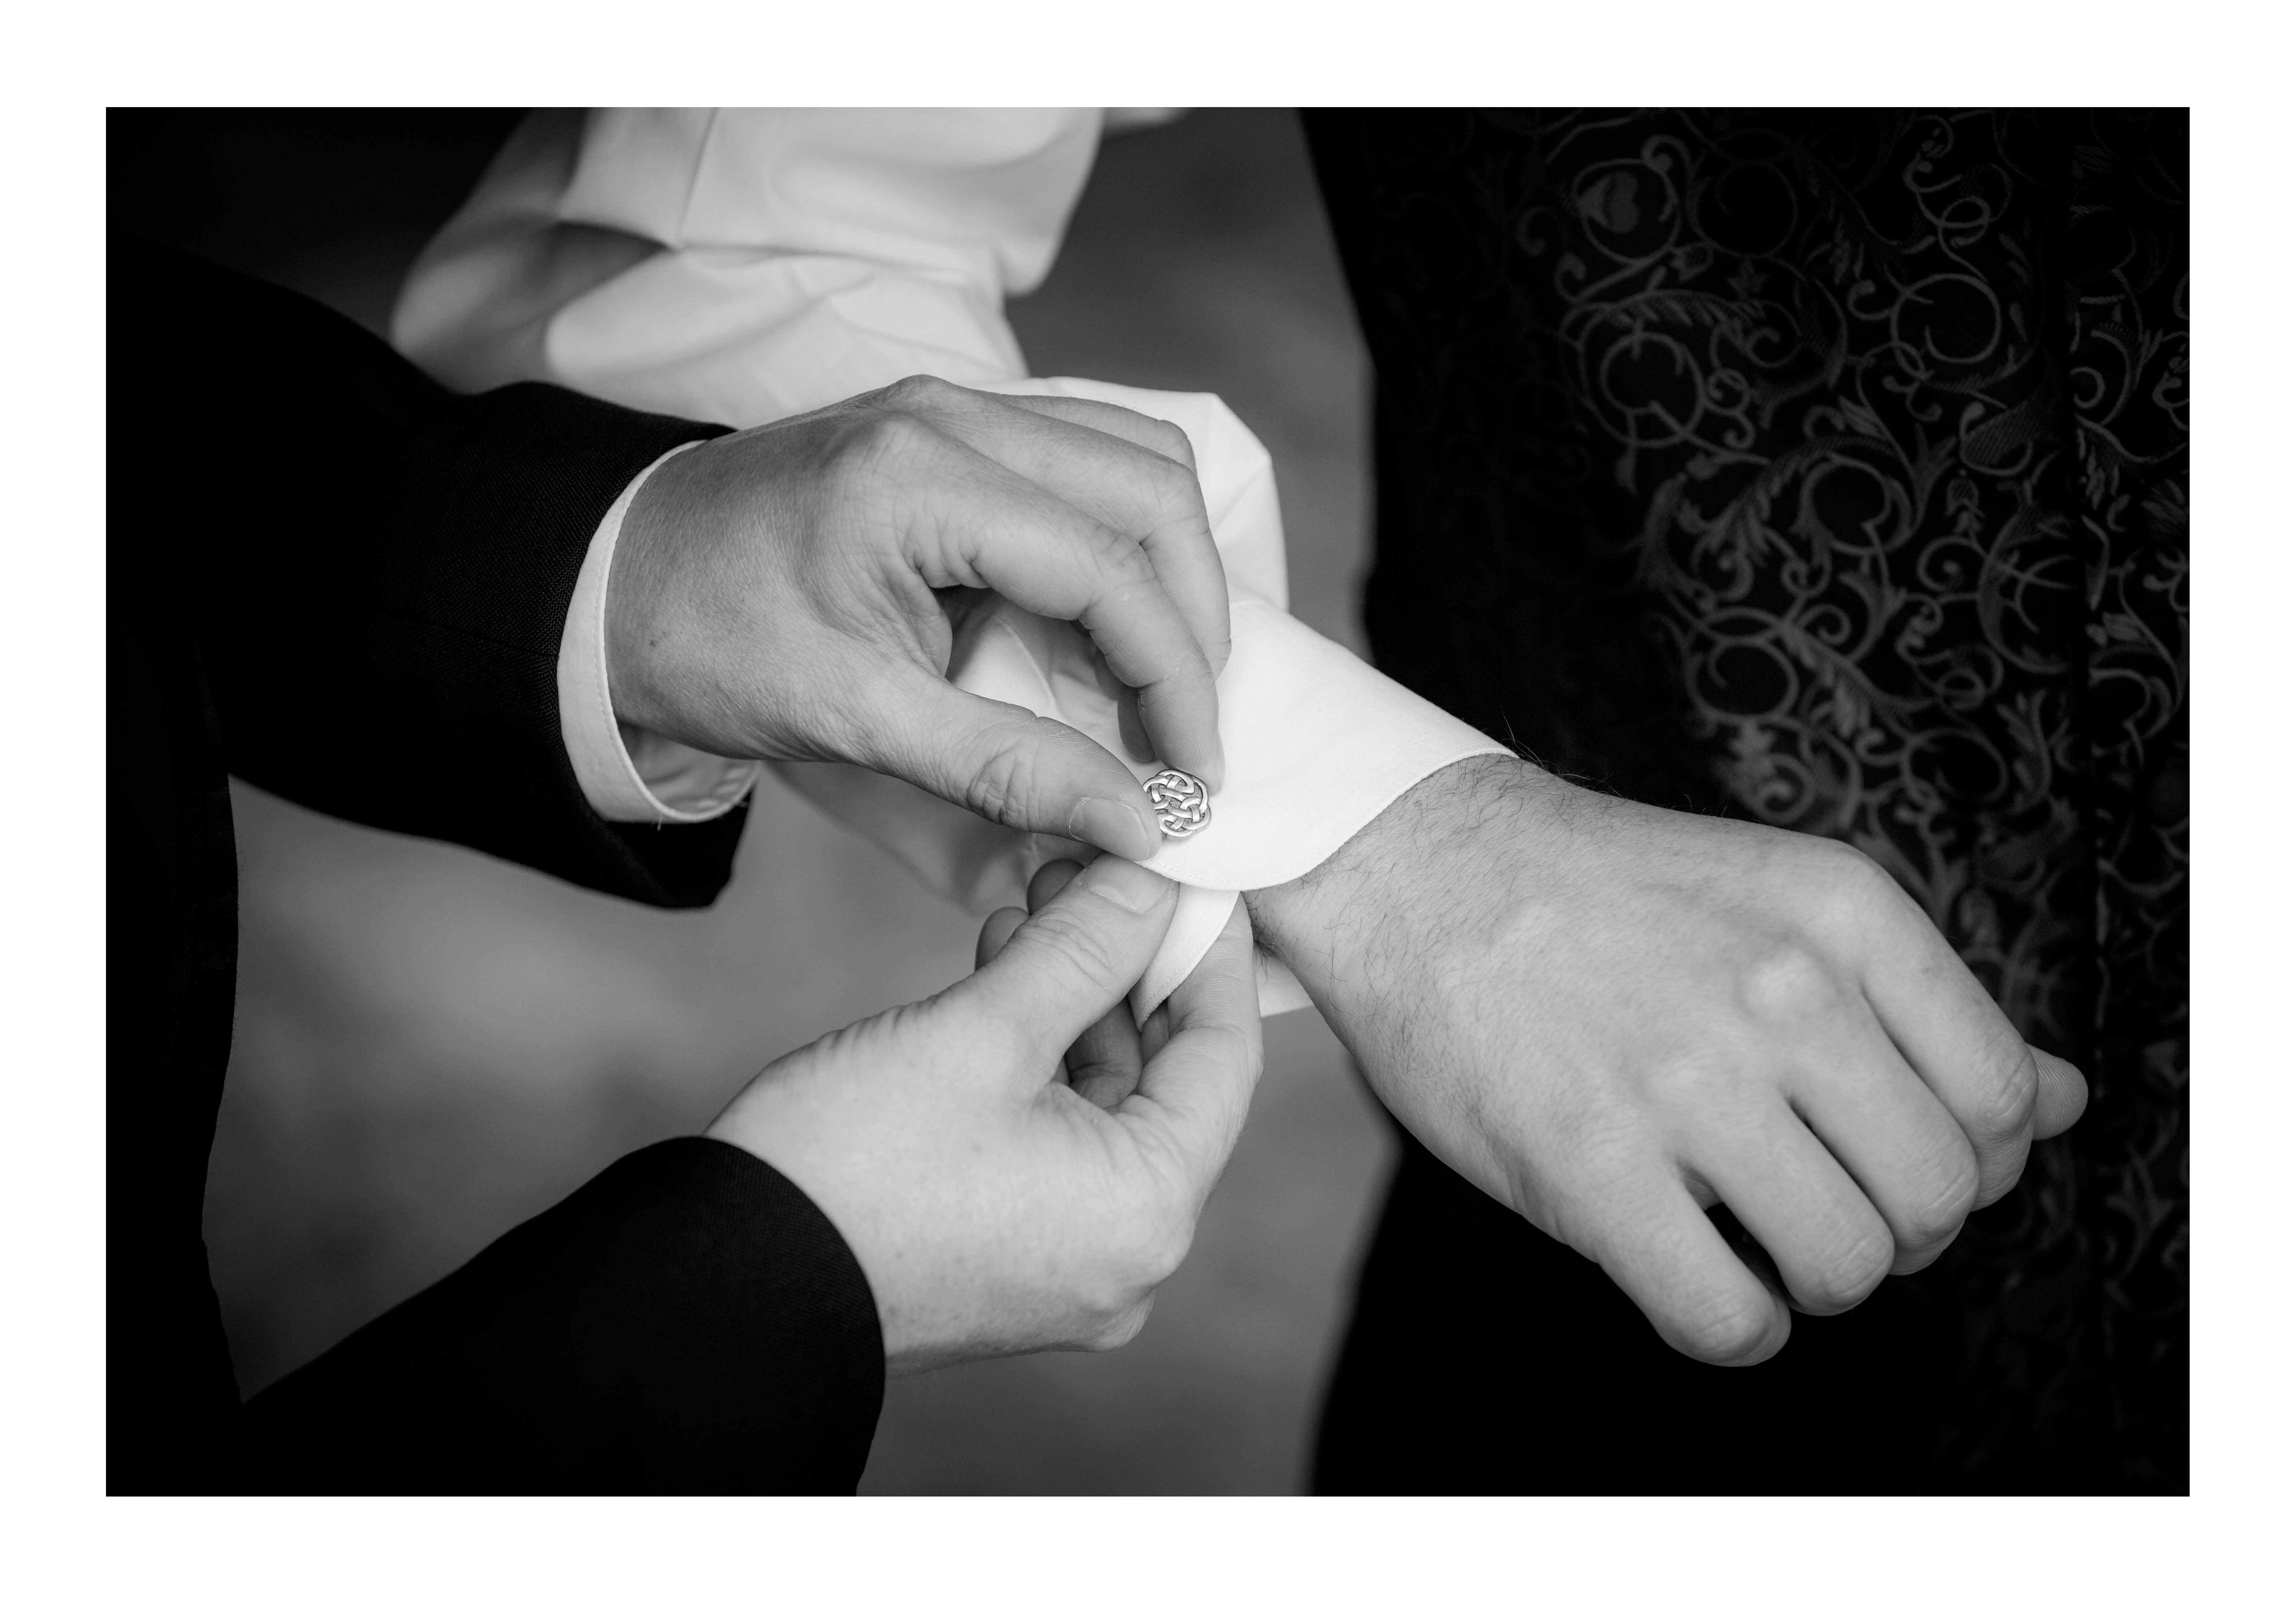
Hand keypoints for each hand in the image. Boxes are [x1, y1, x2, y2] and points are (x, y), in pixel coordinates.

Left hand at [608, 375, 1229, 859]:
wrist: (607, 586)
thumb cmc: (706, 645)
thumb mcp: (852, 719)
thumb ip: (1002, 766)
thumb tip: (1135, 823)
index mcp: (917, 475)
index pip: (1108, 563)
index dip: (1175, 676)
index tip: (1195, 774)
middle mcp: (950, 412)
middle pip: (1151, 485)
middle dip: (1195, 616)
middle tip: (1190, 730)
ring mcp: (955, 406)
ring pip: (1134, 457)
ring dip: (1171, 569)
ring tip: (1167, 678)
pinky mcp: (953, 427)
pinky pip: (1087, 459)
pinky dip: (1126, 541)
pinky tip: (1114, 624)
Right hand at [706, 854, 1262, 1373]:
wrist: (727, 1282)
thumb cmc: (853, 1166)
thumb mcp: (981, 1032)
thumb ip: (1083, 949)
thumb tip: (1149, 883)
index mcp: (1147, 1212)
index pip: (1225, 1058)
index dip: (1209, 954)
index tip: (1197, 878)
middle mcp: (1128, 1256)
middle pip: (1167, 1083)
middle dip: (1127, 968)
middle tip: (1097, 873)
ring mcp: (1069, 1265)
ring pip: (1105, 1106)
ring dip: (1075, 1005)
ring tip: (1038, 906)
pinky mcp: (1014, 1259)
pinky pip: (1058, 1143)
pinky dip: (1039, 1063)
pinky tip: (1006, 976)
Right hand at [1247, 755, 2086, 1366]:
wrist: (1418, 867)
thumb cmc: (1603, 898)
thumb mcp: (1785, 902)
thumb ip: (1924, 1008)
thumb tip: (2066, 1104)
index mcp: (1844, 914)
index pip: (2006, 1102)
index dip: (1966, 1158)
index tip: (1886, 1153)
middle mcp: (1781, 990)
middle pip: (1940, 1198)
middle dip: (1893, 1228)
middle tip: (1815, 1200)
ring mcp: (1684, 1080)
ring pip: (1849, 1265)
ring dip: (1813, 1280)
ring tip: (1751, 1236)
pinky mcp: (1590, 1164)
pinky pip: (1730, 1317)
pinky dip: (1733, 1328)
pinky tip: (1698, 1279)